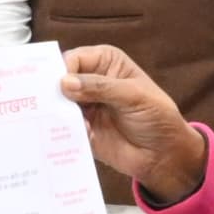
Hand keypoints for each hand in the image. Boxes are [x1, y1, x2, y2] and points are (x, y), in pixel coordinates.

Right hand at [60, 45, 206, 204]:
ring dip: (57, 114)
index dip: (63, 70)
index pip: (75, 59)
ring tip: (62, 124)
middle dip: (53, 92)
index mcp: (105, 63)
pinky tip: (67, 137)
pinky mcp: (80, 129)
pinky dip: (60, 132)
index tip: (58, 86)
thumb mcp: (134, 96)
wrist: (164, 155)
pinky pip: (62, 128)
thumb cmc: (158, 117)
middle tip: (49, 105)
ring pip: (57, 105)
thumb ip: (101, 87)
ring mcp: (83, 106)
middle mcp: (90, 81)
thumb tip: (66, 83)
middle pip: (60, 81)